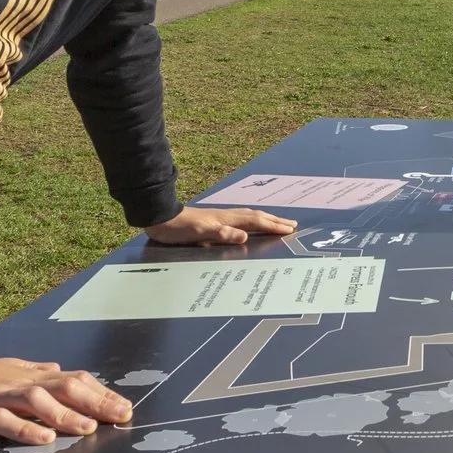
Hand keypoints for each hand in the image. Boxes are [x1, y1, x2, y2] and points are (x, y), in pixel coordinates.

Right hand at [0, 358, 131, 445]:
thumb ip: (32, 372)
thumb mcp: (4, 372)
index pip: (71, 380)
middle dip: (95, 401)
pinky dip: (25, 428)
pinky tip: (44, 438)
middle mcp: (17, 383)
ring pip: (36, 401)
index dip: (100, 392)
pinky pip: (2, 420)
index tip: (125, 407)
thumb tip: (59, 369)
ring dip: (65, 414)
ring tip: (88, 428)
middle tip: (121, 416)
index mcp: (26, 376)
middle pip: (62, 387)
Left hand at [144, 204, 297, 245]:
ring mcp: (221, 217)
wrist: (160, 218)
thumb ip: (222, 234)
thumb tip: (244, 236)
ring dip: (266, 219)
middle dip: (275, 220)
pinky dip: (252, 221)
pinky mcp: (214, 220)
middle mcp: (227, 216)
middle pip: (256, 216)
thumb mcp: (199, 234)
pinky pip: (241, 219)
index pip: (255, 222)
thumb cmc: (179, 229)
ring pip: (249, 216)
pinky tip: (249, 224)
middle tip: (292, 224)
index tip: (289, 230)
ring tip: (277, 222)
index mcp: (227, 220)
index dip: (273, 226)